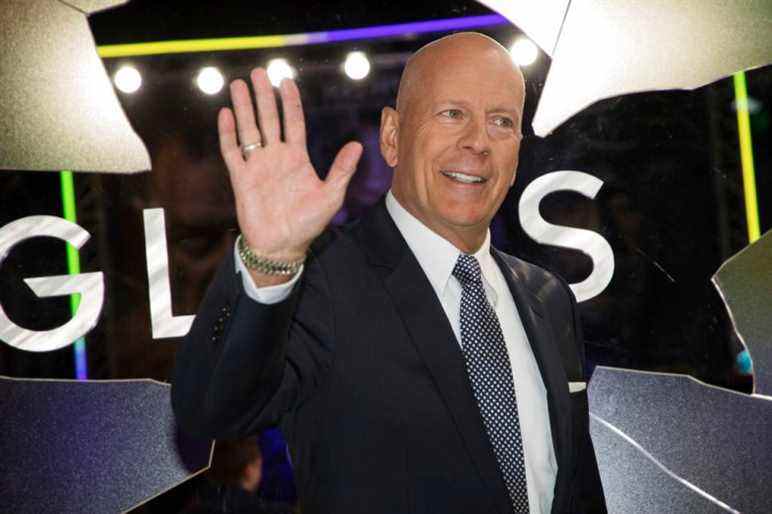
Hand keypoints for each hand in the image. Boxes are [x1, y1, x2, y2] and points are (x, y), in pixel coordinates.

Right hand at [218, 68, 362, 275]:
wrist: (282, 246)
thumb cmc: (308, 224)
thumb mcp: (331, 196)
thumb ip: (341, 170)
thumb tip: (358, 145)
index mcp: (297, 158)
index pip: (294, 122)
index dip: (290, 102)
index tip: (286, 80)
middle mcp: (276, 157)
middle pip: (269, 119)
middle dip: (264, 96)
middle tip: (258, 72)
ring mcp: (258, 166)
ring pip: (249, 130)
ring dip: (244, 108)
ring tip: (238, 85)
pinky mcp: (242, 179)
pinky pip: (232, 152)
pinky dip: (228, 134)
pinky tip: (226, 114)